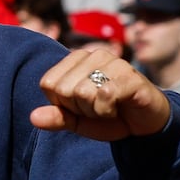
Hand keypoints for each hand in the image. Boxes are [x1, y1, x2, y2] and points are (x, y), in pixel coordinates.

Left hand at [31, 49, 170, 139]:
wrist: (147, 124)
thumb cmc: (111, 117)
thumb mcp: (78, 120)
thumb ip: (56, 117)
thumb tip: (33, 117)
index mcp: (75, 59)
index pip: (48, 84)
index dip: (62, 104)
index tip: (82, 106)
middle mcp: (93, 54)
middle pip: (64, 89)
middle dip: (79, 108)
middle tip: (99, 108)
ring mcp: (113, 61)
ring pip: (82, 92)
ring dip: (95, 110)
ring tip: (110, 107)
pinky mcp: (130, 75)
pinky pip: (104, 96)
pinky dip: (107, 111)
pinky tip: (120, 107)